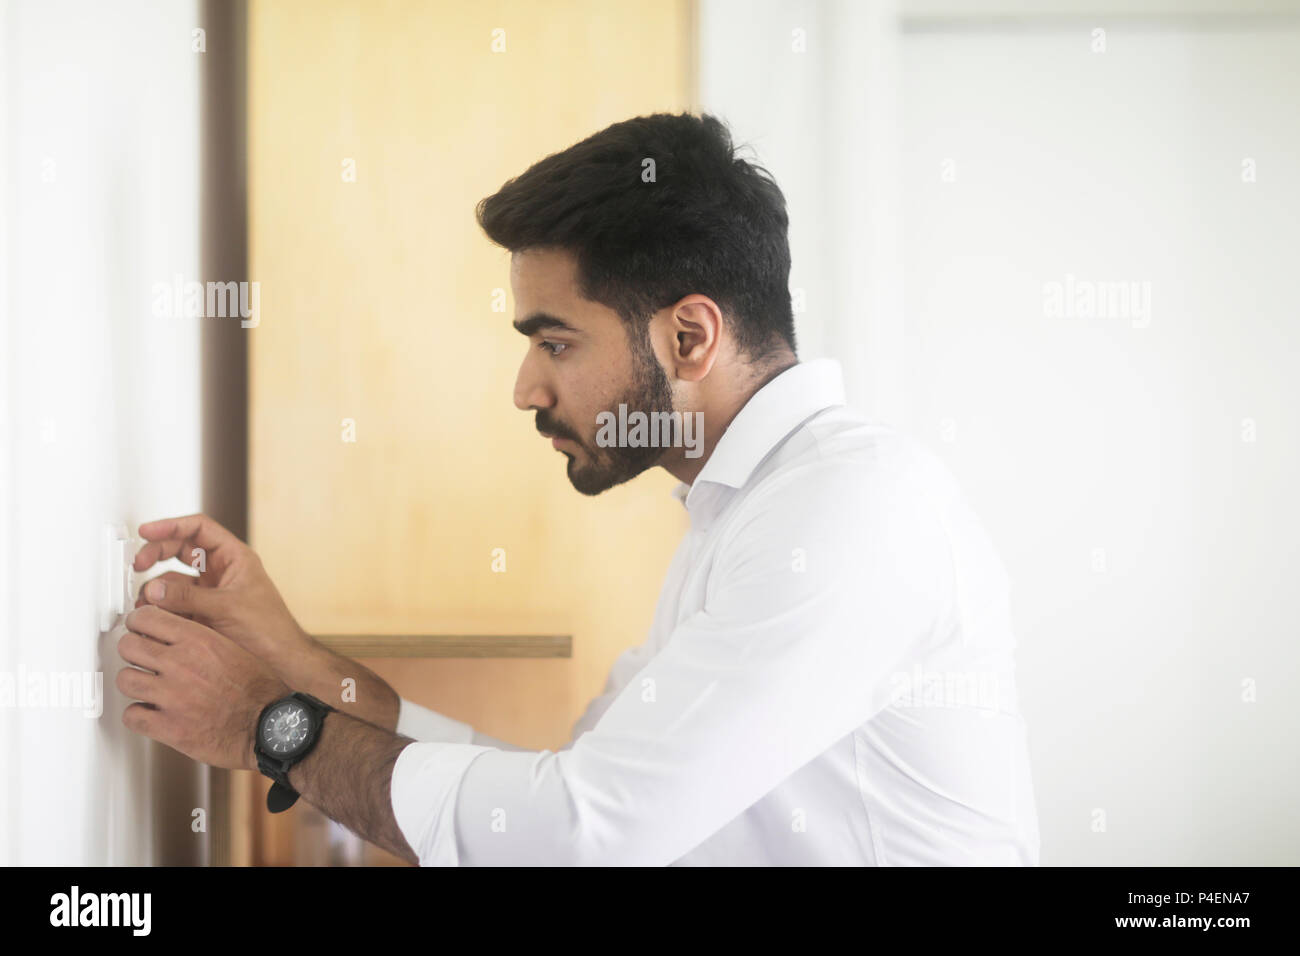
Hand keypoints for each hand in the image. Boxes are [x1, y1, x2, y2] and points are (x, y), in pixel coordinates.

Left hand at [117, 605, 290, 770]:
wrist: (272, 726)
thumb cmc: (261, 690)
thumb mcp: (234, 648)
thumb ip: (201, 639)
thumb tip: (176, 632)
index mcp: (199, 641)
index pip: (147, 617)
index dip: (139, 622)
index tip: (139, 627)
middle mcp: (181, 664)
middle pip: (128, 646)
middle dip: (132, 650)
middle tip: (139, 656)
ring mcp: (171, 696)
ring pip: (125, 679)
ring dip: (134, 682)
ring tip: (146, 686)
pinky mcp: (168, 727)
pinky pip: (131, 716)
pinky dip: (138, 715)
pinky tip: (150, 712)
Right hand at [133, 513, 318, 682]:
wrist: (279, 661)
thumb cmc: (270, 630)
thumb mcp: (227, 607)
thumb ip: (189, 597)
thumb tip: (154, 589)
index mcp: (235, 558)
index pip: (199, 529)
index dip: (171, 526)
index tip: (147, 531)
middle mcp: (221, 571)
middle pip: (181, 549)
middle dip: (156, 554)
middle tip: (137, 564)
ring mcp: (209, 592)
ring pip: (173, 579)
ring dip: (156, 587)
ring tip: (147, 602)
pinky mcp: (201, 613)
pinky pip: (174, 603)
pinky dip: (160, 608)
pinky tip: (154, 616)